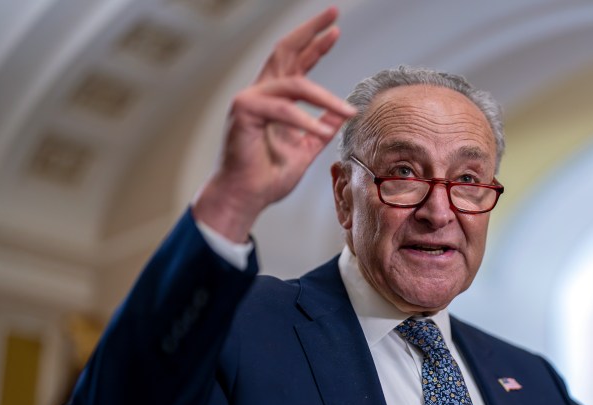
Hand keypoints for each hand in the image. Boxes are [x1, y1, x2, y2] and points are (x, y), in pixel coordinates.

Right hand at [192, 6, 356, 241]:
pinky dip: (305, 121)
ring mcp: (249, 99)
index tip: (336, 28)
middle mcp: (261, 93)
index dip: (316, 44)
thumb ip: (321, 128)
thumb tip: (342, 113)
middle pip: (286, 50)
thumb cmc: (268, 177)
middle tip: (334, 15)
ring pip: (294, 83)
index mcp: (275, 99)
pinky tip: (322, 133)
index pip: (296, 61)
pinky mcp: (244, 112)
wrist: (245, 198)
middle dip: (311, 31)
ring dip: (325, 96)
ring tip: (348, 111)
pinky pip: (283, 110)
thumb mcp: (306, 149)